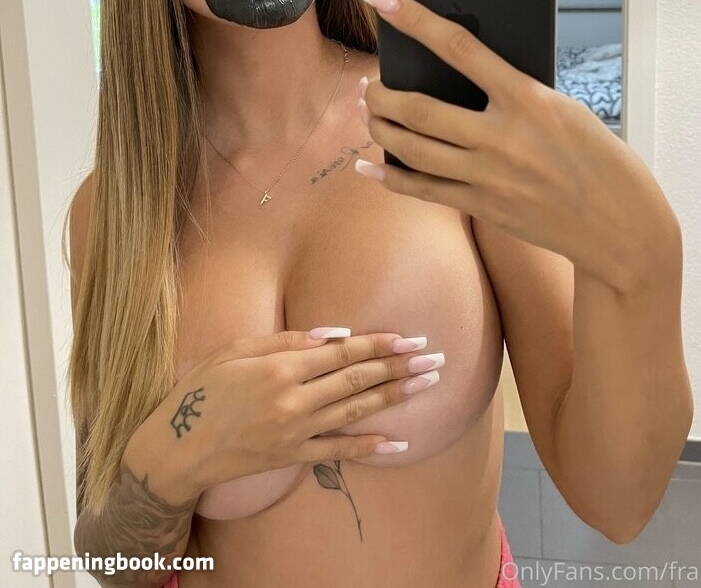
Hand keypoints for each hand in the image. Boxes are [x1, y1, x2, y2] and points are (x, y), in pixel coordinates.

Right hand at [135, 330, 440, 496]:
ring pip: (357, 410)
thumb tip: (335, 333)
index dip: (380, 345)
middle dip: (401, 368)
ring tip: (428, 385)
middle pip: (359, 380)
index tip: (409, 339)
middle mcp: (295, 399)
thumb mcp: (235, 350)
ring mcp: (296, 431)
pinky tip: (399, 442)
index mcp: (281, 367)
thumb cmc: (200, 392)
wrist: (176, 450)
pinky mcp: (293, 456)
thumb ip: (287, 339)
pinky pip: (339, 452)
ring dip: (396, 397)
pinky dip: (371, 446)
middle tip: (435, 358)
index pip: (343, 353)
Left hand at [349, 0, 680, 290]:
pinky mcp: (484, 207)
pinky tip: (369, 166)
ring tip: (370, 114)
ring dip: (380, 127)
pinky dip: (389, 176)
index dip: (411, 17)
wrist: (622, 227)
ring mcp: (489, 177)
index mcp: (528, 100)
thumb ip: (515, 94)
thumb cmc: (600, 160)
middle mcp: (503, 138)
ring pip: (412, 148)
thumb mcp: (565, 109)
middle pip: (418, 108)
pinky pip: (422, 191)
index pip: (457, 46)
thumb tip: (464, 80)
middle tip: (369, 84)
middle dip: (381, 93)